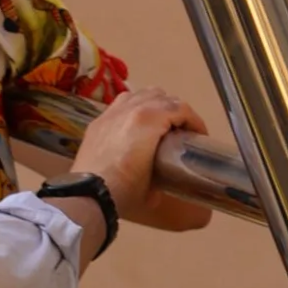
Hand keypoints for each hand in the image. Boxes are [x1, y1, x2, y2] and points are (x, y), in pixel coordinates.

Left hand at [79, 84, 215, 233]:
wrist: (88, 193)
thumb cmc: (126, 190)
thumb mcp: (156, 183)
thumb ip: (167, 170)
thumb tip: (168, 176)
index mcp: (148, 120)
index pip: (180, 108)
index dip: (195, 121)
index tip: (200, 136)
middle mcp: (130, 108)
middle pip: (162, 96)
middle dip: (177, 111)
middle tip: (182, 130)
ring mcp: (111, 112)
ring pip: (141, 94)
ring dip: (156, 104)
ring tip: (161, 123)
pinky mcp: (98, 120)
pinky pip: (122, 102)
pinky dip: (135, 106)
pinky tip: (137, 123)